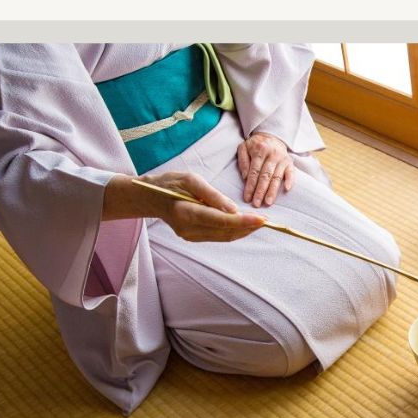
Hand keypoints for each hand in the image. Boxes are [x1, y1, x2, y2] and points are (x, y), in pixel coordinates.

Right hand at [109, 172, 265, 241]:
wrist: (150, 198)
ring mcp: (190, 236)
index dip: (243, 222)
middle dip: (248, 227)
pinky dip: (233, 230)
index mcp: (186, 213)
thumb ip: (212, 195)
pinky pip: (218, 236)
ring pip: (224, 237)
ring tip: (259, 222)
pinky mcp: (193, 237)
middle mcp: (188, 229)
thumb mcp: (190, 180)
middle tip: (267, 221)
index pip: (221, 221)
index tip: (262, 220)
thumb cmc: (170, 184)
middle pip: (225, 232)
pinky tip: (244, 223)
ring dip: (243, 230)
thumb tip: (234, 209)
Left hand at [237, 132, 294, 206]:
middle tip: (256, 204)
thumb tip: (245, 177)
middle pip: (266, 176)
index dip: (250, 186)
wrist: (271, 135)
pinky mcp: (290, 162)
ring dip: (273, 191)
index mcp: (259, 150)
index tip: (247, 198)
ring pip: (277, 177)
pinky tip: (287, 189)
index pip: (254, 172)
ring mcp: (282, 158)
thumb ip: (243, 161)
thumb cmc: (255, 145)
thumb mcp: (243, 147)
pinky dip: (290, 180)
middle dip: (260, 191)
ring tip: (268, 202)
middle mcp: (272, 154)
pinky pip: (291, 172)